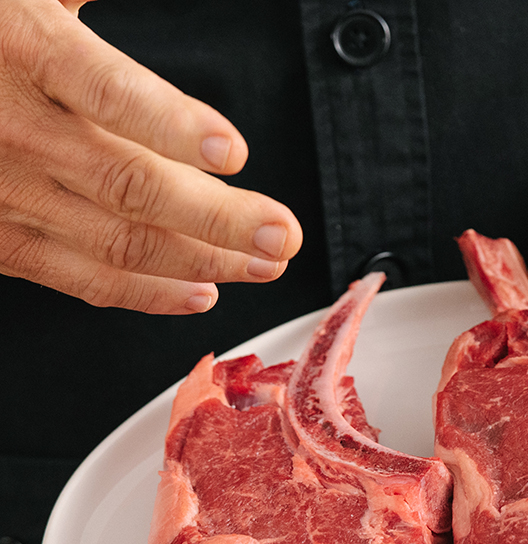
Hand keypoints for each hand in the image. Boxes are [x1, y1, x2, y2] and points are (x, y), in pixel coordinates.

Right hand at [0, 0, 302, 313]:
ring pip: (118, 244)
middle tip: (281, 235)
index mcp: (21, 48)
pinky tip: (197, 292)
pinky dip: (146, 292)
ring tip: (260, 266)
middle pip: (131, 187)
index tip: (234, 153)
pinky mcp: (1, 240)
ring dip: (202, 262)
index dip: (174, 128)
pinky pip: (82, 279)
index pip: (107, 94)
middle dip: (220, 221)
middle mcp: (12, 130)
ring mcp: (4, 194)